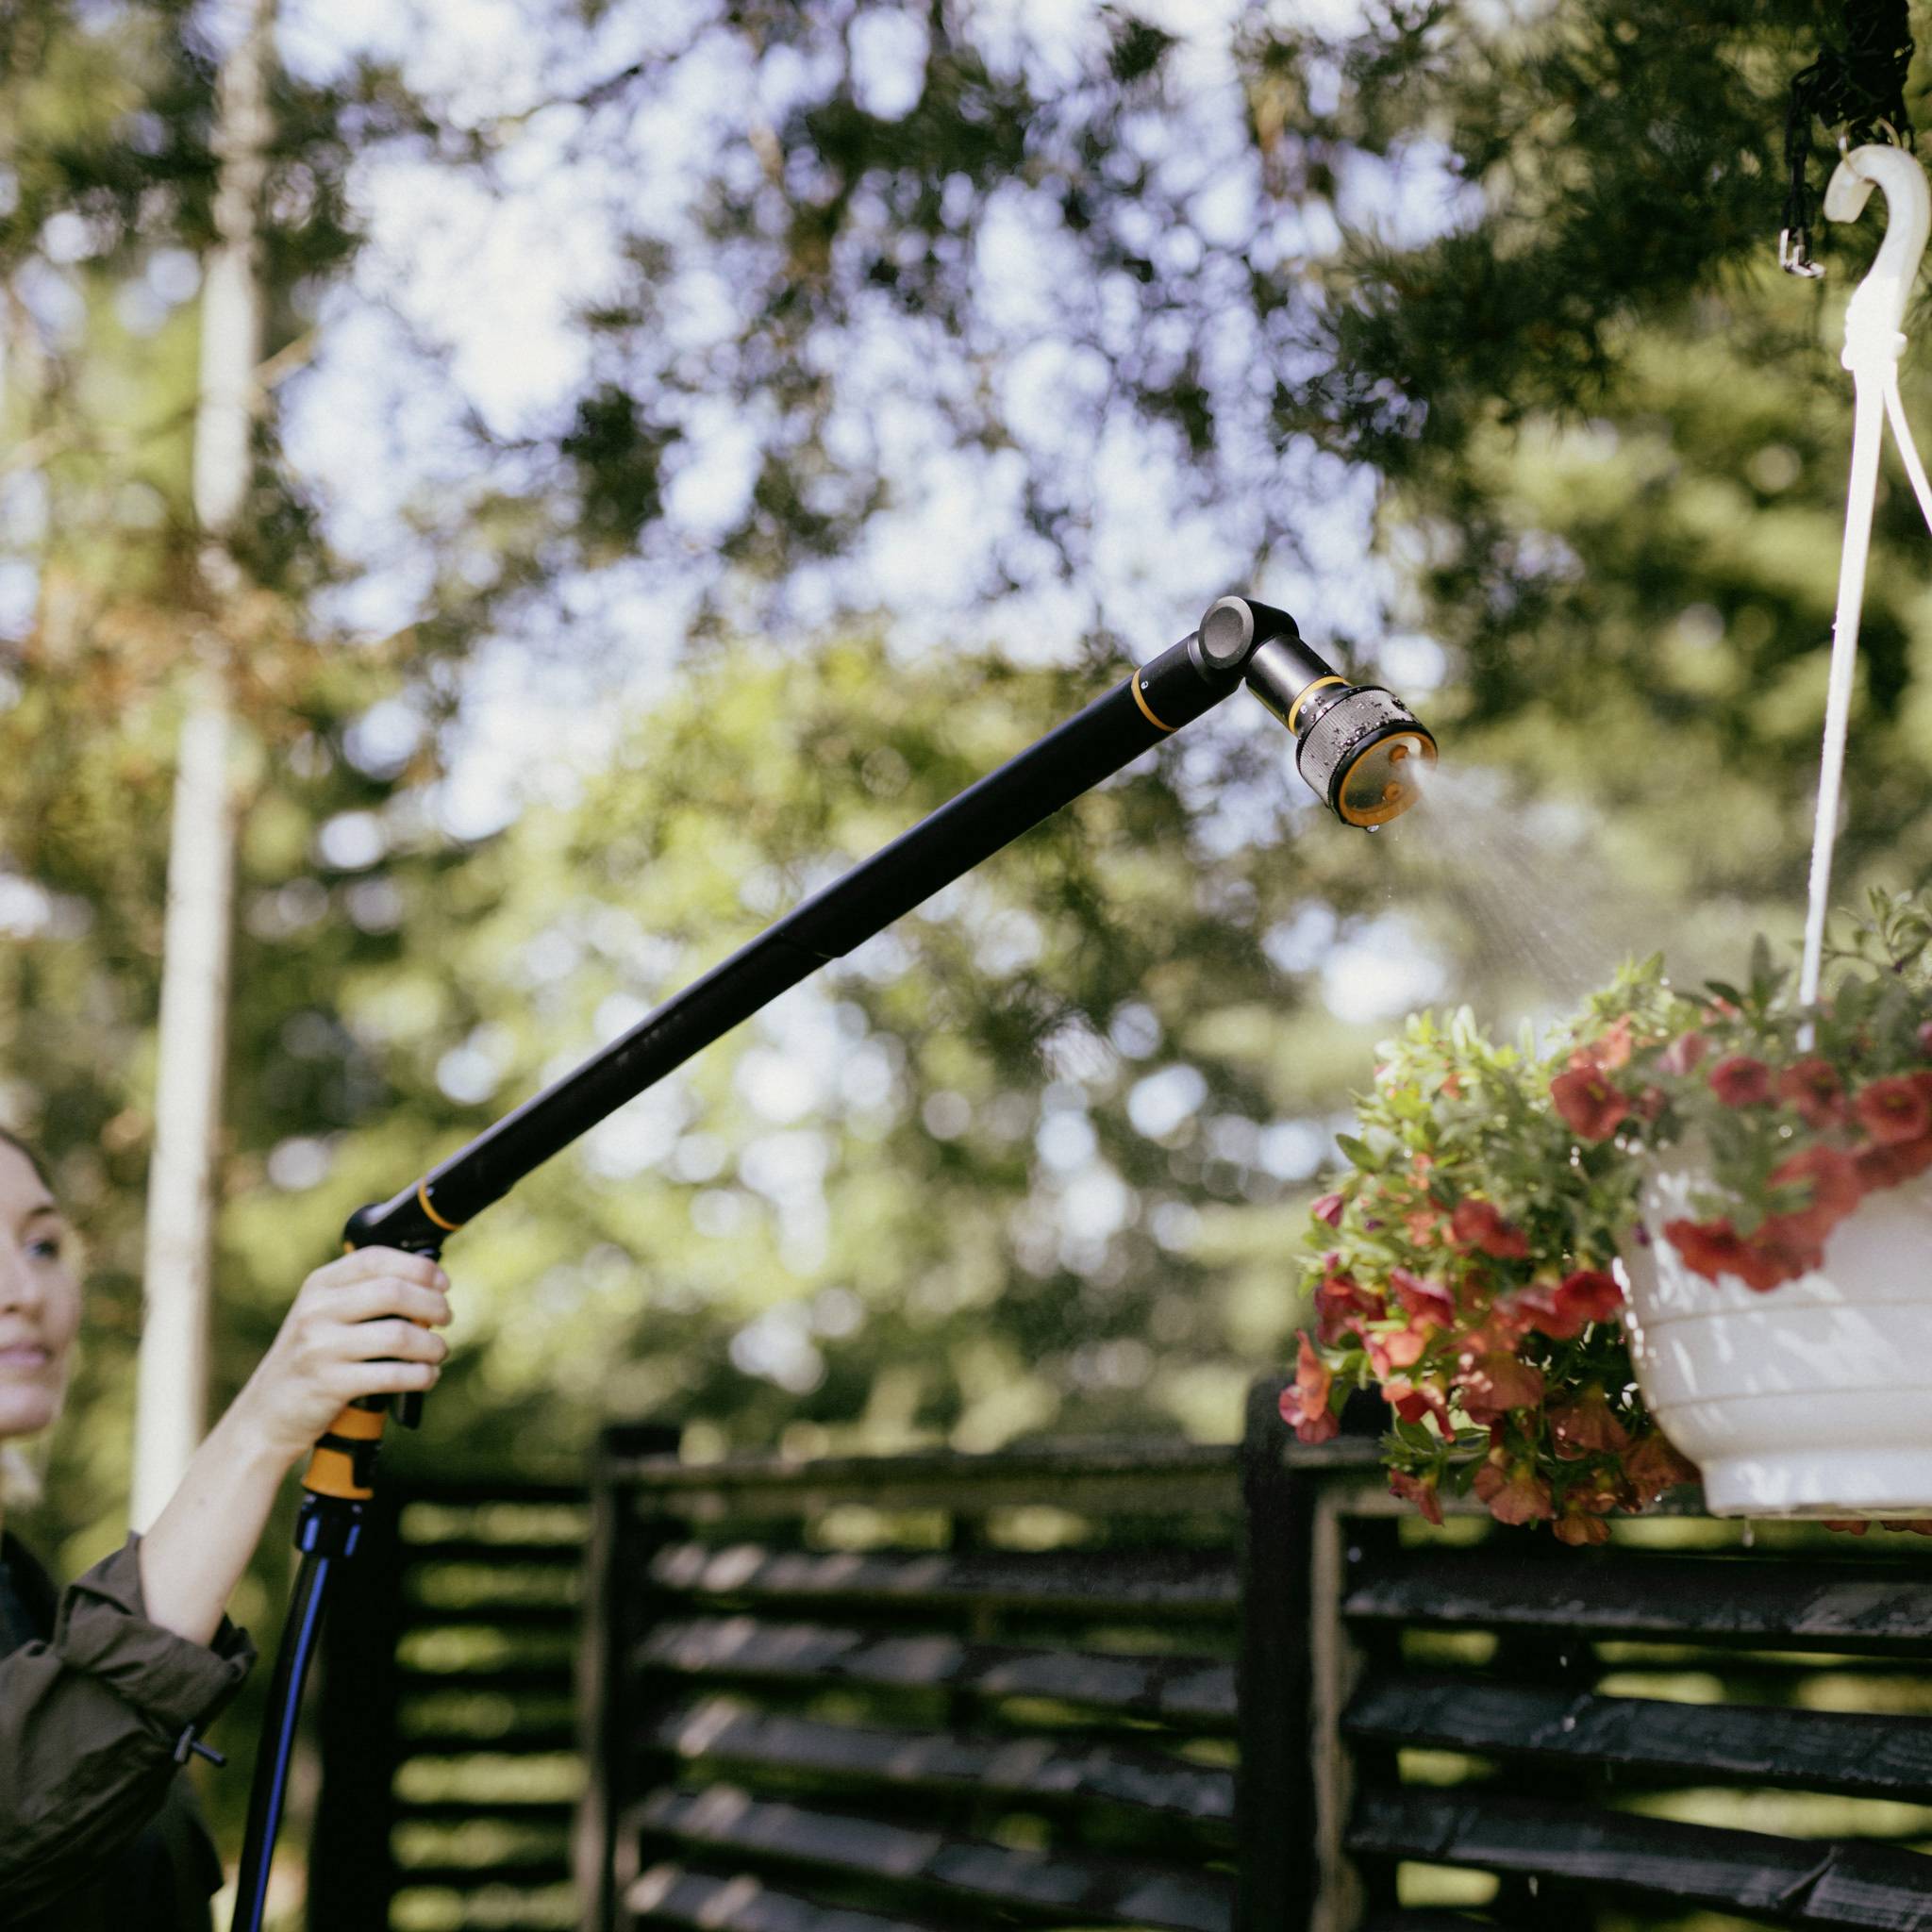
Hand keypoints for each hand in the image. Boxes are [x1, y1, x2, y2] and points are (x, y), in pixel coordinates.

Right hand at [229, 1248, 453, 1467]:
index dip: (419, 1267)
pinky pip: (392, 1374)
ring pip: (399, 1335)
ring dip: (431, 1345)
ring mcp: (320, 1346)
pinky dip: (420, 1375)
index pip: (376, 1258)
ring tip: (438, 1352)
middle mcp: (316, 1310)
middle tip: (446, 1318)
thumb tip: (430, 1286)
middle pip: (394, 1293)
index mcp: (319, 1285)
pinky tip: (426, 1376)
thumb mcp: (323, 1316)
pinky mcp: (329, 1383)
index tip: (442, 1283)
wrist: (266, 1415)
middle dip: (433, 1305)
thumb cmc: (310, 1360)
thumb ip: (364, 1295)